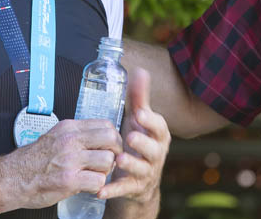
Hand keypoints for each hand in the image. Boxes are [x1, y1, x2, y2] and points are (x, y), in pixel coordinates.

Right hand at [0, 118, 121, 212]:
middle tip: (110, 161)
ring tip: (95, 175)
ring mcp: (70, 160)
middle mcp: (70, 141)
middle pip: (111, 139)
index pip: (104, 125)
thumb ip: (75, 135)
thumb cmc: (31, 161)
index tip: (111, 146)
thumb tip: (97, 136)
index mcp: (68, 128)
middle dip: (115, 152)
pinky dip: (97, 186)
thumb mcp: (54, 137)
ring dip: (105, 171)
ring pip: (107, 161)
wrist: (11, 178)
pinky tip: (88, 186)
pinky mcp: (69, 180)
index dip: (113, 137)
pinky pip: (98, 181)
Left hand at [98, 67, 170, 203]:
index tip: (140, 114)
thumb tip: (140, 71)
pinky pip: (124, 189)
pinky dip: (113, 189)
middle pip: (154, 150)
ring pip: (141, 169)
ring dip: (131, 165)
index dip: (151, 121)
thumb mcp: (140, 121)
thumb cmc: (139, 143)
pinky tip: (101, 189)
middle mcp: (155, 155)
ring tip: (119, 159)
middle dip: (144, 144)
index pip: (159, 127)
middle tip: (131, 137)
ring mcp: (145, 172)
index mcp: (158, 136)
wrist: (140, 180)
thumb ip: (139, 98)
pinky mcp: (133, 188)